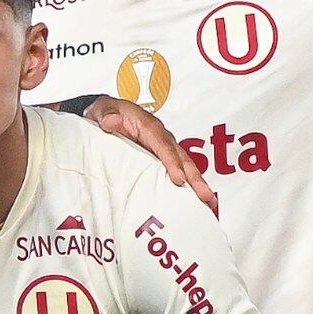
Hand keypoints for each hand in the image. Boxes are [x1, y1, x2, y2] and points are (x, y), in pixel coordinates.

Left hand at [77, 92, 218, 211]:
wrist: (106, 113)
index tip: (178, 179)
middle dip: (195, 178)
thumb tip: (112, 121)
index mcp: (149, 127)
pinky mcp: (161, 158)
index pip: (163, 146)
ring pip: (185, 167)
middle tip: (206, 196)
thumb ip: (107, 116)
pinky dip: (189, 185)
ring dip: (198, 184)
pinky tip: (196, 200)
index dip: (172, 163)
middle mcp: (161, 137)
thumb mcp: (103, 110)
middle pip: (182, 158)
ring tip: (209, 203)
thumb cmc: (107, 112)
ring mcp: (164, 148)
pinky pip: (178, 171)